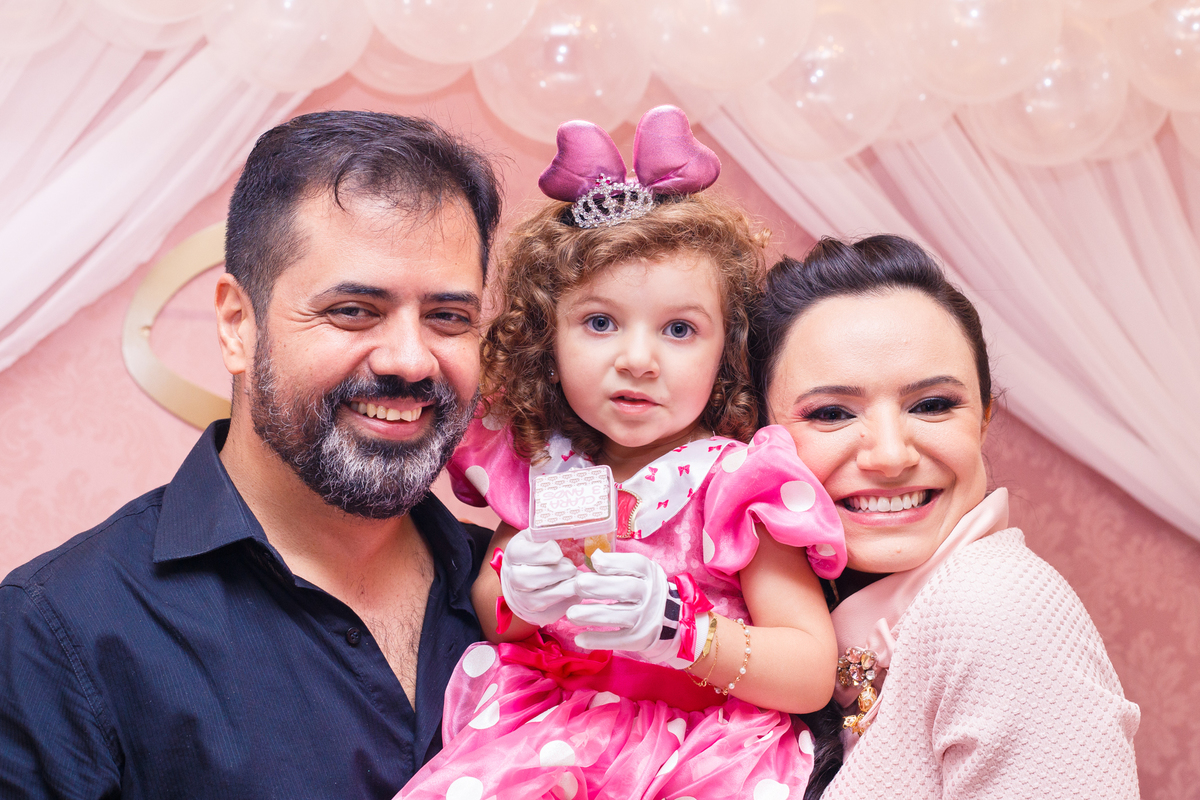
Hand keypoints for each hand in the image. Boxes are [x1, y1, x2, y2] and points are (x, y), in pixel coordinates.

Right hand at [499, 529, 579, 626]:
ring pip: (538, 600)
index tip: (559, 552)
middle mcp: (512, 577)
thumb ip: (554, 532)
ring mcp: (521, 599)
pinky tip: (576, 593)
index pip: (523, 553)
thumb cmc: (541, 549)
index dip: (544, 553)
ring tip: (578, 580)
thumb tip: (576, 530)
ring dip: (562, 590)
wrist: (528, 573)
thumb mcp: (543, 534)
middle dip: (554, 573)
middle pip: (527, 579)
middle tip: (572, 567)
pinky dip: (566, 604)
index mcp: (513, 552)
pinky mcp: (534, 615)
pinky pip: (550, 613)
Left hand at [568, 551, 692, 665]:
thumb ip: (620, 565)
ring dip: (592, 614)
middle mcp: (650, 595)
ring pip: (618, 615)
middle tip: (577, 585)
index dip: (614, 562)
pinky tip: (580, 638)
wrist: (674, 621)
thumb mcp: (641, 573)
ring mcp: (645, 618)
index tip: (594, 561)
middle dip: (598, 586)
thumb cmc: (646, 591)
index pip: (635, 564)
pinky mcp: (639, 639)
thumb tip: (594, 557)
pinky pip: (617, 640)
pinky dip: (597, 640)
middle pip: (625, 588)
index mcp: (650, 574)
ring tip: (571, 613)